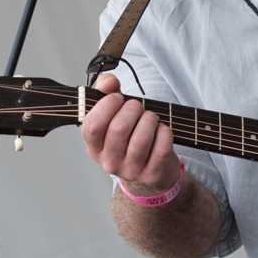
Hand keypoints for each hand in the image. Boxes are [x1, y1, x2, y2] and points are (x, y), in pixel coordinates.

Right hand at [81, 73, 180, 196]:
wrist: (150, 171)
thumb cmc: (130, 136)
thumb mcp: (113, 114)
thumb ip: (106, 91)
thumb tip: (109, 82)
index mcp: (94, 147)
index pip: (92, 126)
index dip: (107, 105)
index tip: (117, 98)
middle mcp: (109, 162)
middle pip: (119, 128)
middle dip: (133, 108)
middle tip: (137, 107)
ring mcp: (131, 171)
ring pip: (142, 138)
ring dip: (150, 119)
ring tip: (150, 118)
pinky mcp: (152, 175)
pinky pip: (162, 147)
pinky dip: (165, 132)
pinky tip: (160, 130)